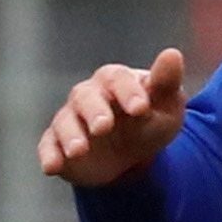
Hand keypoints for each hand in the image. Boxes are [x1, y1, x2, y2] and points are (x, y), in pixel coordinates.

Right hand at [36, 49, 187, 185]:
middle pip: (86, 97)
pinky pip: (49, 147)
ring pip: (65, 122)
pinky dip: (49, 155)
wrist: (133, 153)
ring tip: (79, 150)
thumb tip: (172, 54)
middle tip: (103, 127)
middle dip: (94, 111)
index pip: (118, 79)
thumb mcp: (166, 104)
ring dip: (70, 135)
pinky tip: (51, 167)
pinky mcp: (58, 144)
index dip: (128, 92)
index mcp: (115, 80)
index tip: (141, 109)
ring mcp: (71, 119)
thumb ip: (166, 82)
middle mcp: (88, 95)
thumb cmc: (150, 119)